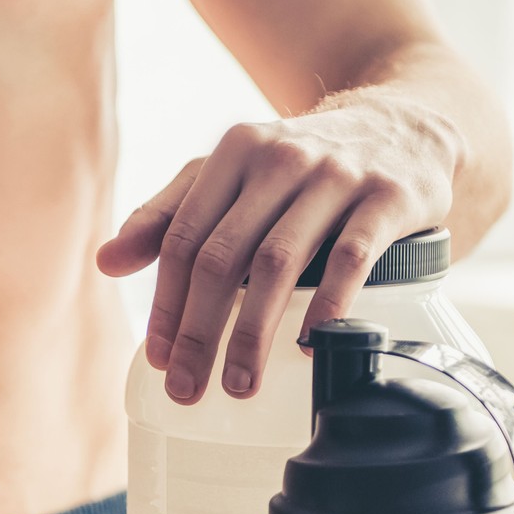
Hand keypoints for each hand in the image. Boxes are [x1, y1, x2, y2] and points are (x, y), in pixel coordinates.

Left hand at [97, 88, 461, 403]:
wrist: (407, 126)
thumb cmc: (304, 164)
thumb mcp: (233, 173)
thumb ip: (169, 214)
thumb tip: (106, 262)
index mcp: (235, 152)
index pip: (184, 237)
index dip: (166, 303)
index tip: (158, 358)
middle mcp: (282, 157)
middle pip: (224, 256)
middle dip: (199, 331)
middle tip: (187, 388)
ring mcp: (338, 175)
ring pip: (279, 262)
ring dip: (252, 332)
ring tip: (238, 384)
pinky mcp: (389, 197)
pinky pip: (352, 257)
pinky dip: (328, 306)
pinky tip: (309, 345)